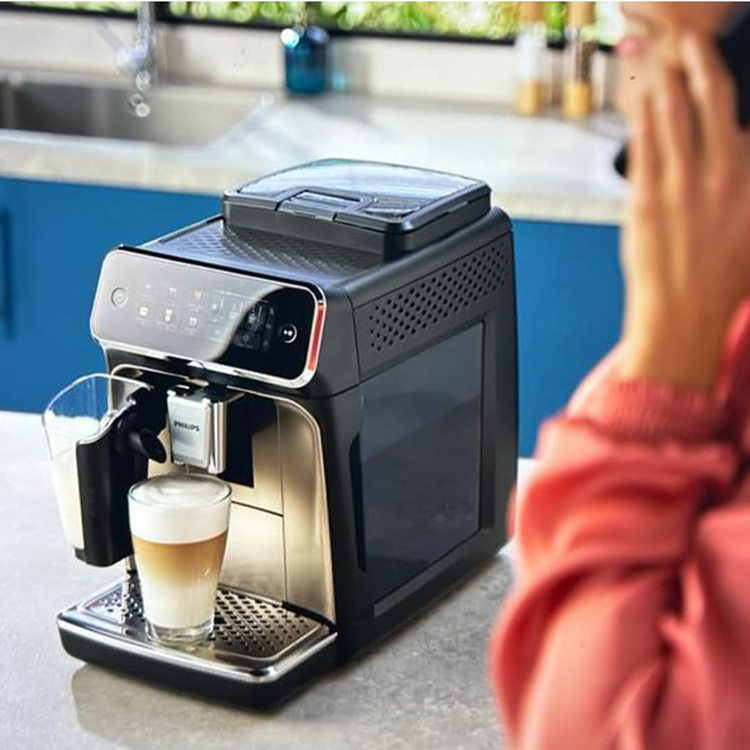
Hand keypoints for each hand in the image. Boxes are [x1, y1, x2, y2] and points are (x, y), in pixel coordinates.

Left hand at [620, 34, 749, 390]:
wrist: (685, 314)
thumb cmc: (724, 279)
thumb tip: (740, 148)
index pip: (747, 111)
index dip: (732, 79)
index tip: (723, 62)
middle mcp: (722, 172)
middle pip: (711, 97)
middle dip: (699, 60)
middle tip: (689, 41)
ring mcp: (680, 184)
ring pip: (672, 114)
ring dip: (665, 82)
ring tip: (658, 64)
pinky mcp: (645, 198)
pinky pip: (643, 145)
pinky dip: (642, 118)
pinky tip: (639, 103)